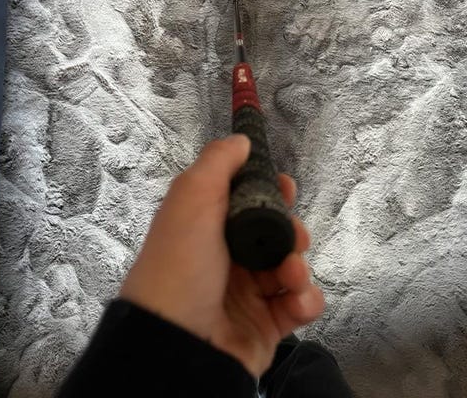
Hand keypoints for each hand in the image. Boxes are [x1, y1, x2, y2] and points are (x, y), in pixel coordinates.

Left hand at [119, 134, 324, 377]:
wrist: (176, 341)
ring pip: (291, 268)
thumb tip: (241, 140)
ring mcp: (248, 293)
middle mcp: (228, 258)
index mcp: (208, 227)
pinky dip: (304, 300)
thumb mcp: (192, 198)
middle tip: (292, 237)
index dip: (270, 191)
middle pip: (275, 234)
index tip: (285, 186)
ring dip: (298, 266)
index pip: (247, 202)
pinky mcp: (266, 325)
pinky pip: (299, 305)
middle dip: (292, 231)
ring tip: (289, 274)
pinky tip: (294, 301)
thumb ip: (218, 162)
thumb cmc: (182, 262)